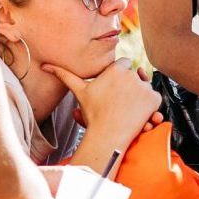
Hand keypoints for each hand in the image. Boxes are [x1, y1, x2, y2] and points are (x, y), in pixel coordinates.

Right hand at [46, 59, 160, 147]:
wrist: (107, 134)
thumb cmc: (92, 113)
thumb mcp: (79, 91)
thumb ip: (65, 75)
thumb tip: (44, 65)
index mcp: (115, 68)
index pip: (124, 64)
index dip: (120, 76)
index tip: (114, 88)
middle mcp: (131, 74)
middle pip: (135, 75)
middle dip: (130, 86)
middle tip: (120, 101)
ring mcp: (144, 87)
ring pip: (144, 86)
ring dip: (139, 95)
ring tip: (128, 108)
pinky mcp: (154, 99)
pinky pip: (154, 98)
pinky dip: (149, 106)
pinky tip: (137, 113)